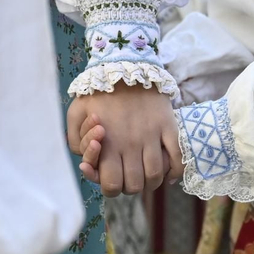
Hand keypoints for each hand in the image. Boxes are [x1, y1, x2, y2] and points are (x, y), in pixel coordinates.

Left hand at [66, 85, 182, 195]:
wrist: (125, 66)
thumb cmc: (97, 93)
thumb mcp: (75, 114)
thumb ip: (76, 142)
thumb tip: (86, 163)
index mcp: (108, 145)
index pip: (112, 186)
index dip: (110, 187)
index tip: (110, 177)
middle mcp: (131, 145)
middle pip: (134, 186)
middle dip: (129, 186)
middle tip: (127, 175)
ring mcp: (153, 137)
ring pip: (156, 176)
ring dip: (150, 182)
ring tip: (145, 174)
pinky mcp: (169, 127)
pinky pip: (178, 157)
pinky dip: (175, 171)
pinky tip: (168, 173)